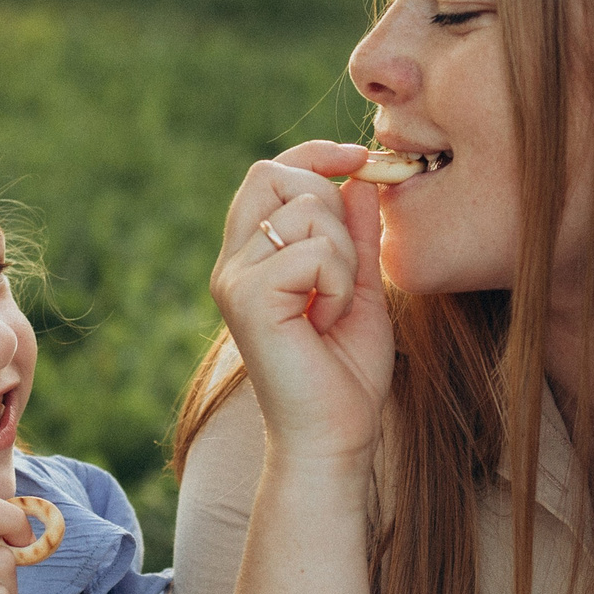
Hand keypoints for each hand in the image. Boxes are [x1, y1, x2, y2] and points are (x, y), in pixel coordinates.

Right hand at [210, 141, 394, 464]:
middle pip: (276, 173)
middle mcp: (233, 263)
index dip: (314, 155)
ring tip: (334, 308)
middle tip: (343, 271)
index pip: (270, 173)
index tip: (359, 159)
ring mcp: (233, 278)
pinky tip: (327, 321)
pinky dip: (340, 283)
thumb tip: (359, 175)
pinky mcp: (246, 297)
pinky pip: (315, 249)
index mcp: (252, 257)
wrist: (334, 438)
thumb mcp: (360, 286)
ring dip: (344, 256)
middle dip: (331, 205)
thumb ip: (356, 232)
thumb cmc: (345, 373)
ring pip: (306, 208)